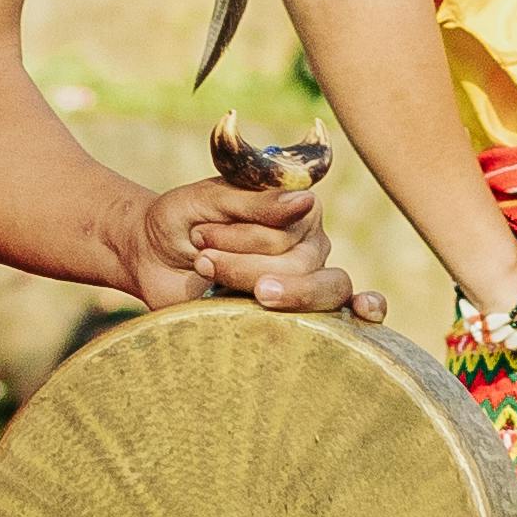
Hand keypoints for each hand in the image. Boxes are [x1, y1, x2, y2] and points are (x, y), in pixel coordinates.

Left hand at [130, 175, 370, 322]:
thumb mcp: (207, 201)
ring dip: (252, 284)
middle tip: (202, 260)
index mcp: (295, 210)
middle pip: (303, 266)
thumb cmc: (180, 221)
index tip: (201, 235)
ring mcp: (307, 281)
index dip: (244, 236)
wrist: (149, 258)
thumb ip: (255, 203)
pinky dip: (365, 311)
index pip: (291, 229)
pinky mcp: (295, 316)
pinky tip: (367, 312)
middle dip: (245, 266)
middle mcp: (309, 244)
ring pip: (311, 291)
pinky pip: (340, 315)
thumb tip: (307, 201)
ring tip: (211, 274)